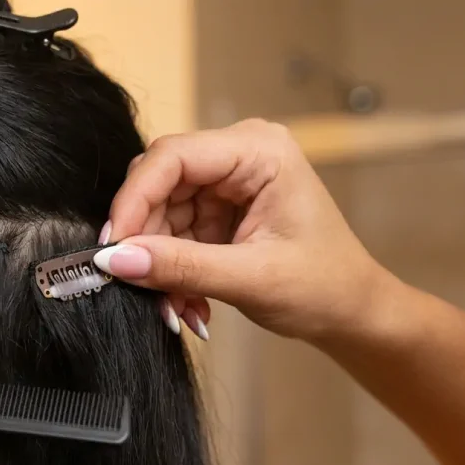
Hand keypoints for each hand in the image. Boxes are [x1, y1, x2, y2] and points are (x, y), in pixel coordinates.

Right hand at [96, 118, 391, 340]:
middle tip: (136, 284)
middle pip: (159, 183)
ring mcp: (226, 182)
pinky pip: (170, 233)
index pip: (173, 157)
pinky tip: (187, 303)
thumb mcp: (250, 279)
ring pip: (159, 212)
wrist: (352, 312)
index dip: (135, 199)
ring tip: (175, 308)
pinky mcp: (217, 210)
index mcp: (259, 151)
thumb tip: (114, 259)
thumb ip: (180, 267)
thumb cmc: (323, 287)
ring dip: (157, 263)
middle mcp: (238, 155)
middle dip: (145, 238)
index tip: (113, 246)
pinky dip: (170, 270)